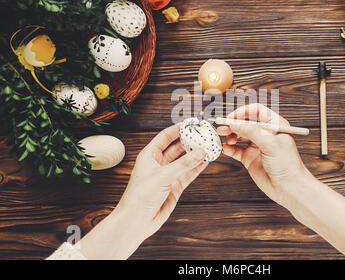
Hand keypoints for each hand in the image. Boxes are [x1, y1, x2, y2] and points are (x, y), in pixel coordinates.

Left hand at [79, 124, 207, 258]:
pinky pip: (188, 174)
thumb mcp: (162, 176)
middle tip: (202, 134)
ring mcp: (167, 176)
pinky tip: (205, 162)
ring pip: (184, 161)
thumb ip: (183, 164)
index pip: (165, 137)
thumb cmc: (139, 197)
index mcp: (149, 156)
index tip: (191, 123)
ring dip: (195, 155)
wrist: (136, 221)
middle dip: (189, 141)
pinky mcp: (174, 188)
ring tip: (208, 146)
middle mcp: (158, 164)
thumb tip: (200, 152)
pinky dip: (197, 168)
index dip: (177, 129)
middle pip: (176, 148)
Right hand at [217, 103, 313, 210]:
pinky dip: (229, 149)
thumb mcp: (270, 144)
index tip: (232, 117)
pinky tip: (226, 149)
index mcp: (274, 126)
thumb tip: (235, 123)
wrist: (289, 188)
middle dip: (233, 123)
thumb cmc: (288, 164)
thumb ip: (251, 132)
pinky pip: (236, 150)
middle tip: (222, 126)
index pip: (256, 111)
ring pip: (239, 135)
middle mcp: (265, 134)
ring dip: (230, 135)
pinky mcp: (250, 158)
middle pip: (245, 122)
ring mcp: (257, 146)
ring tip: (224, 137)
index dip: (243, 112)